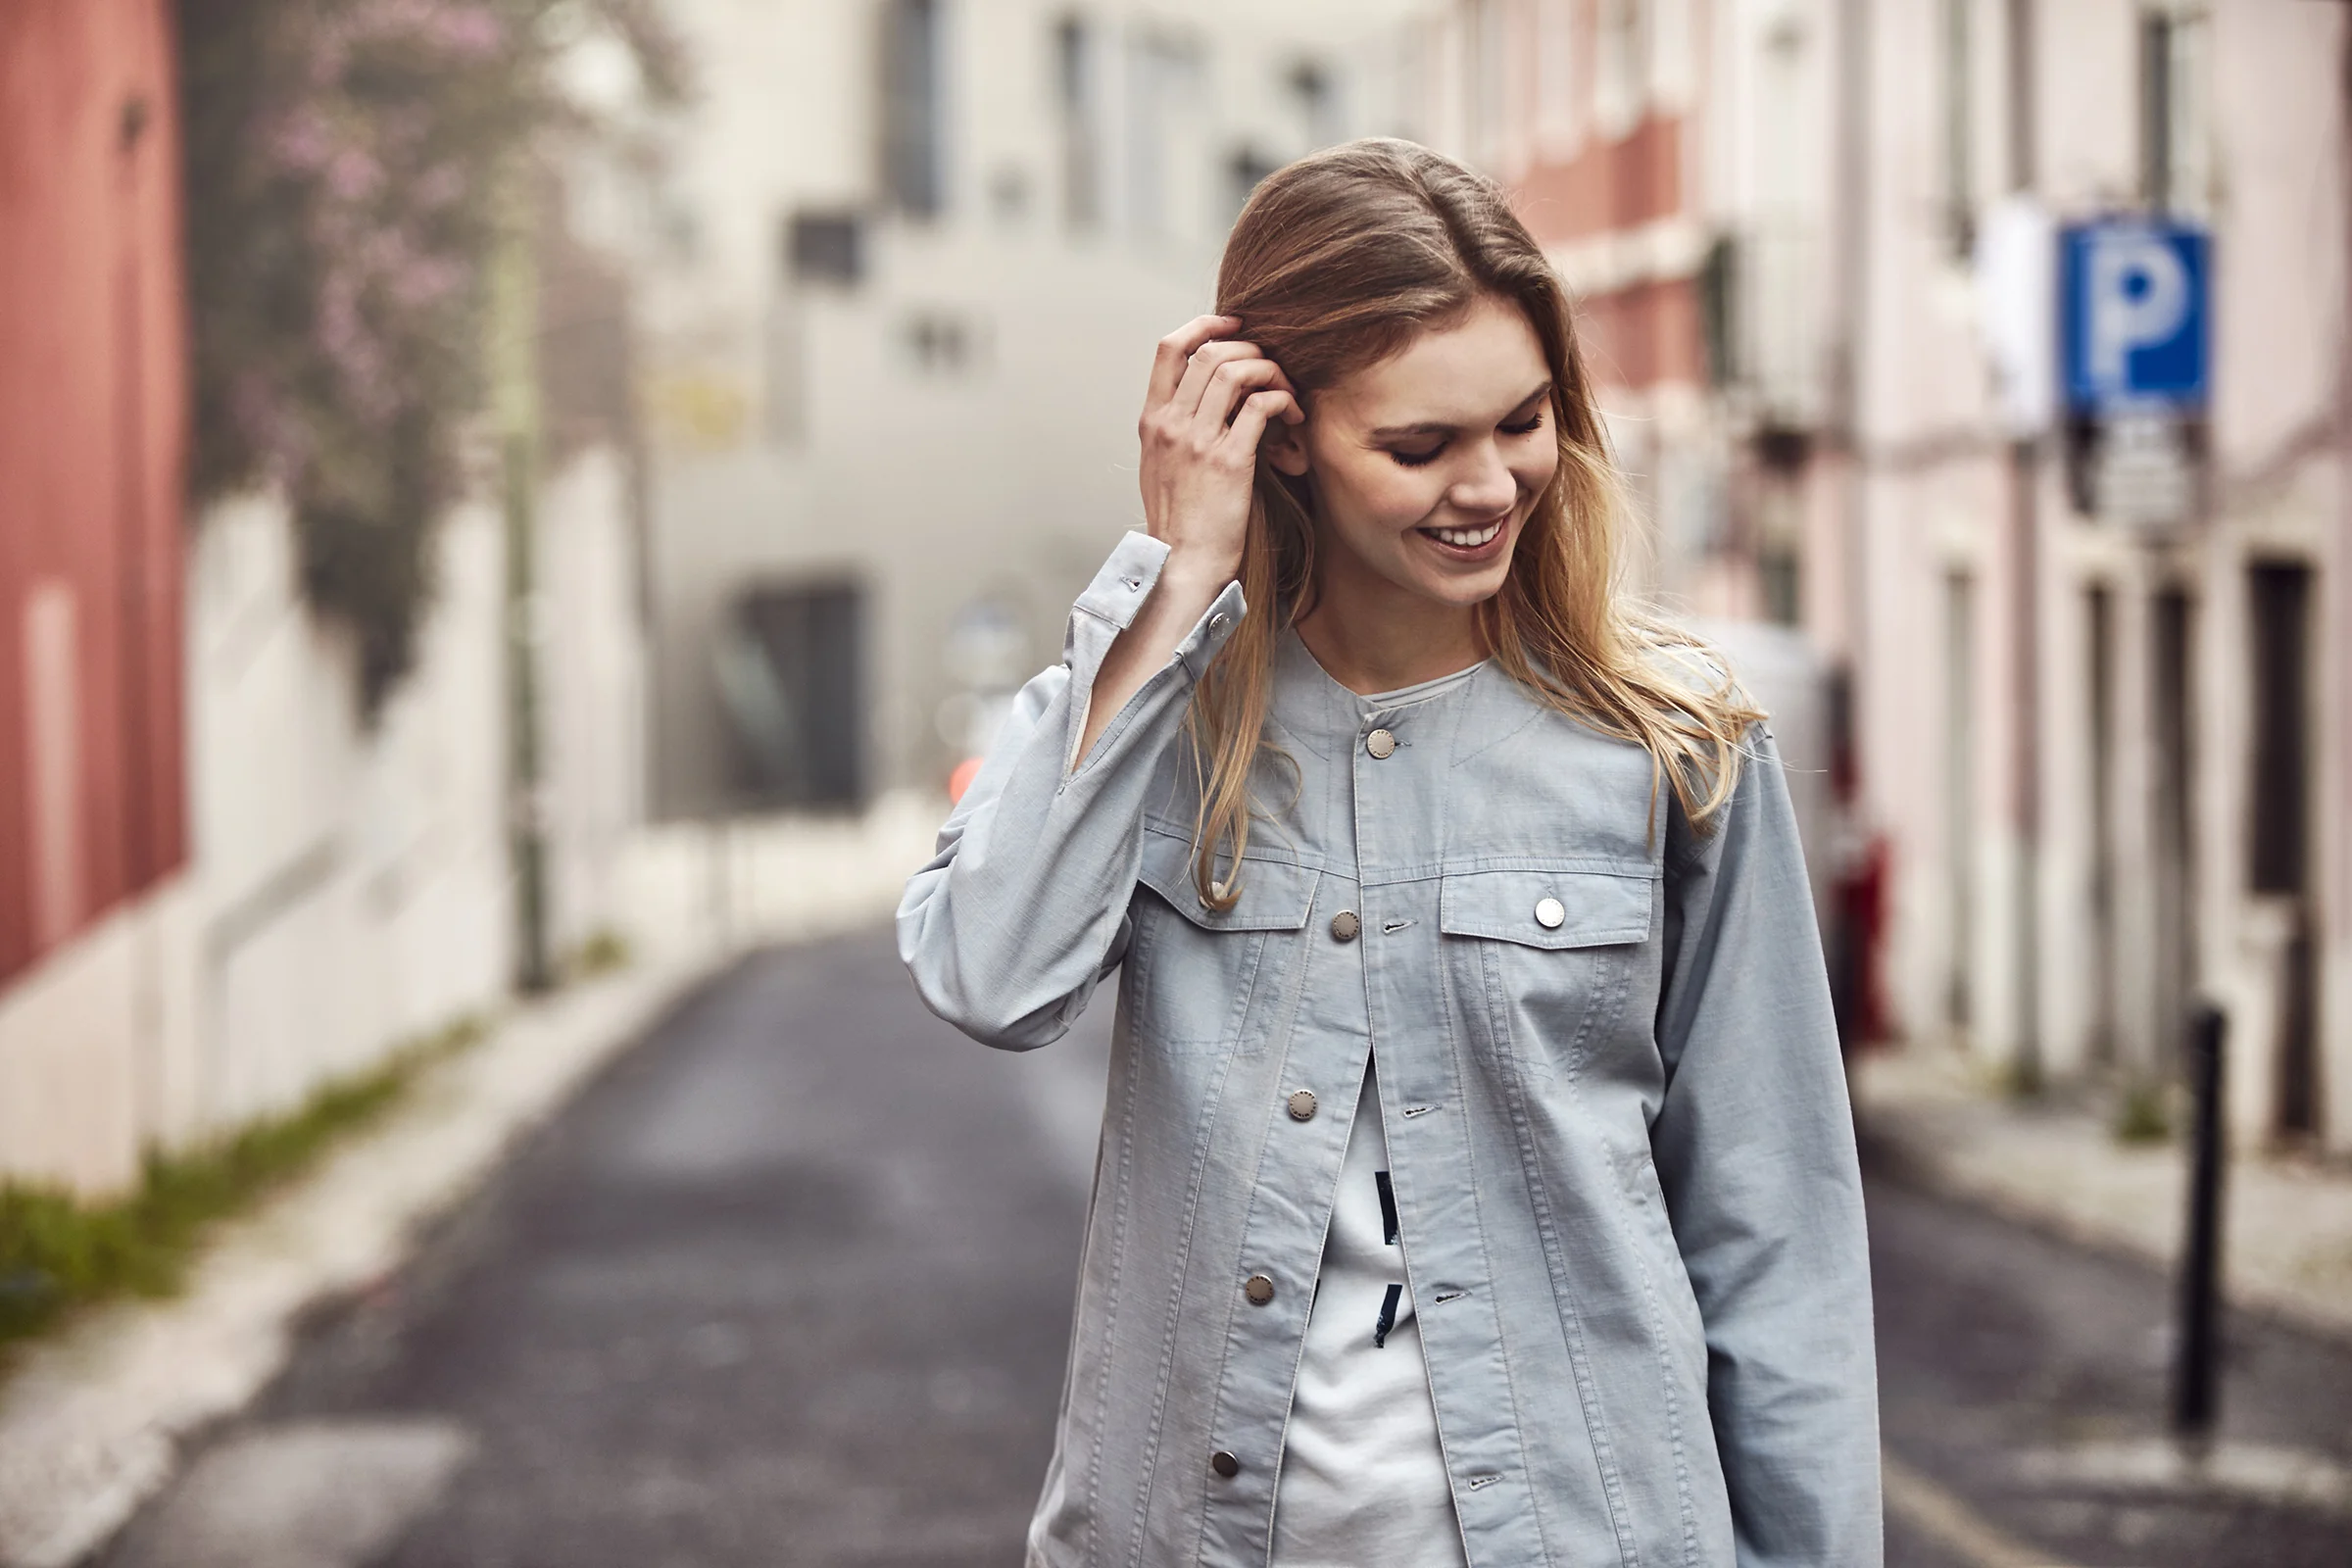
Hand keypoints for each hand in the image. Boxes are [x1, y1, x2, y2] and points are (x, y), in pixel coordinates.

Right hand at [1136, 315, 1301, 587]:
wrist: (1183, 563)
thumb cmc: (1179, 520)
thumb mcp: (1159, 464)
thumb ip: (1175, 426)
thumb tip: (1204, 395)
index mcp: (1152, 420)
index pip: (1169, 348)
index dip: (1205, 325)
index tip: (1234, 326)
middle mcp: (1172, 424)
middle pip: (1212, 353)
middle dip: (1252, 350)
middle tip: (1272, 368)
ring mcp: (1199, 441)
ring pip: (1237, 371)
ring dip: (1271, 372)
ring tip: (1286, 392)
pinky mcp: (1230, 461)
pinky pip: (1262, 406)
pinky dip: (1284, 400)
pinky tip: (1294, 416)